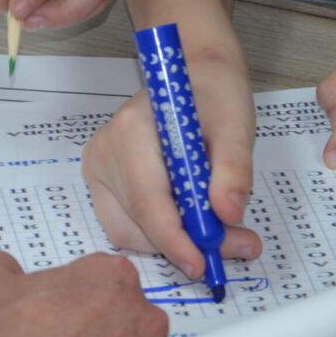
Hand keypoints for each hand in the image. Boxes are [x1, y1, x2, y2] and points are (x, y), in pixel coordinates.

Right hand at [82, 47, 261, 276]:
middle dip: (184, 244)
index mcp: (133, 129)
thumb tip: (227, 214)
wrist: (198, 73)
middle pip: (136, 221)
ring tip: (219, 232)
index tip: (204, 263)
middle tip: (234, 246)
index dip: (176, 240)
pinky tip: (191, 218)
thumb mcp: (236, 124)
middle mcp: (106, 149)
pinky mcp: (102, 178)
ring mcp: (99, 165)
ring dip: (172, 242)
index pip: (148, 200)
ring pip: (128, 229)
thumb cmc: (215, 92)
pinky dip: (158, 230)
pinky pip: (125, 221)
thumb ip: (233, 170)